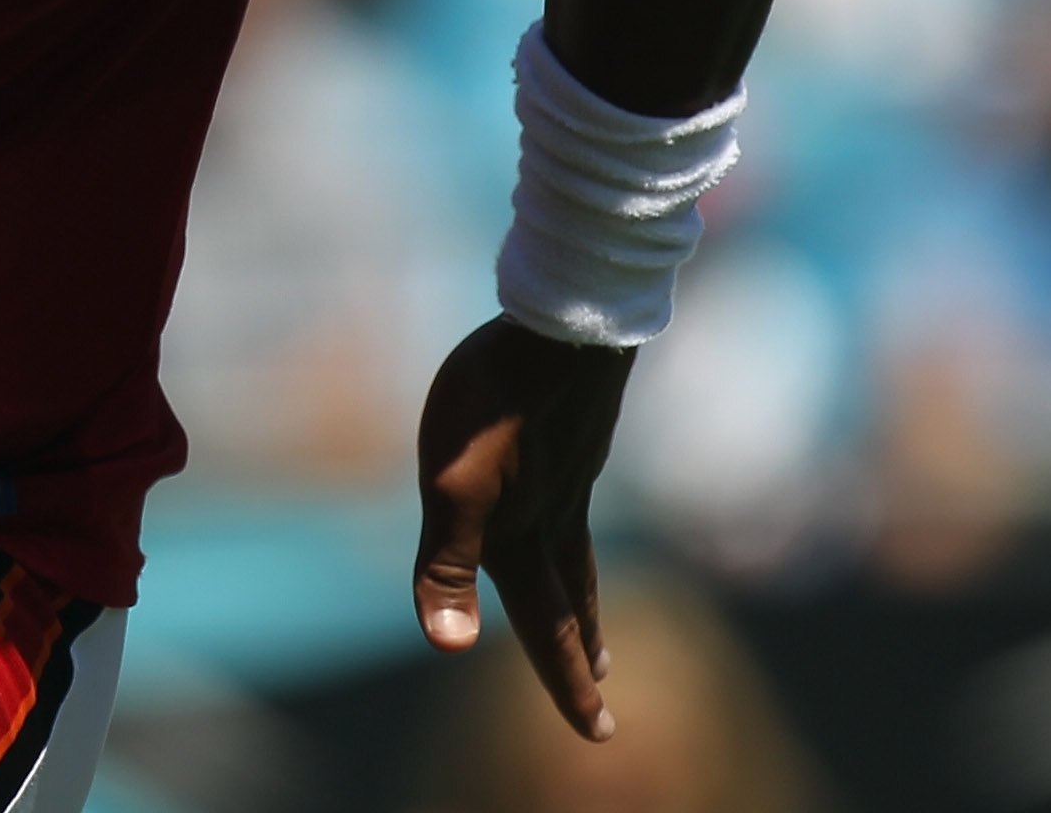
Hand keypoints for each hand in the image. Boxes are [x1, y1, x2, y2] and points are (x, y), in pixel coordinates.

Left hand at [413, 316, 633, 741]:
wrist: (565, 318)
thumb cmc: (497, 400)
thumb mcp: (451, 483)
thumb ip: (446, 566)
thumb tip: (450, 649)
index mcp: (521, 535)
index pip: (545, 627)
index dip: (566, 682)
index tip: (598, 733)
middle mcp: (554, 514)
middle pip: (569, 601)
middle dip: (581, 658)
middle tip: (603, 708)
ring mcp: (571, 473)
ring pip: (579, 557)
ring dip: (584, 604)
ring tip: (598, 633)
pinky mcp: (574, 436)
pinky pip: (578, 508)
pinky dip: (578, 540)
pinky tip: (569, 513)